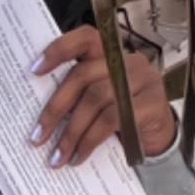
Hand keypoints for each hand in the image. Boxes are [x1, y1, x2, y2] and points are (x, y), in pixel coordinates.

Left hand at [28, 27, 177, 166]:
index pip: (85, 39)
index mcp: (111, 55)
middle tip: (37, 136)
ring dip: (71, 132)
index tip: (34, 70)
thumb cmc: (123, 120)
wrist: (160, 140)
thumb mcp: (101, 103)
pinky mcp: (152, 103)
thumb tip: (42, 116)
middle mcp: (128, 61)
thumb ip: (80, 97)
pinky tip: (79, 156)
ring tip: (58, 155)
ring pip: (95, 100)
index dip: (59, 50)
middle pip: (82, 75)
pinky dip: (90, 140)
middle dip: (56, 108)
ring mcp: (143, 80)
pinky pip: (111, 120)